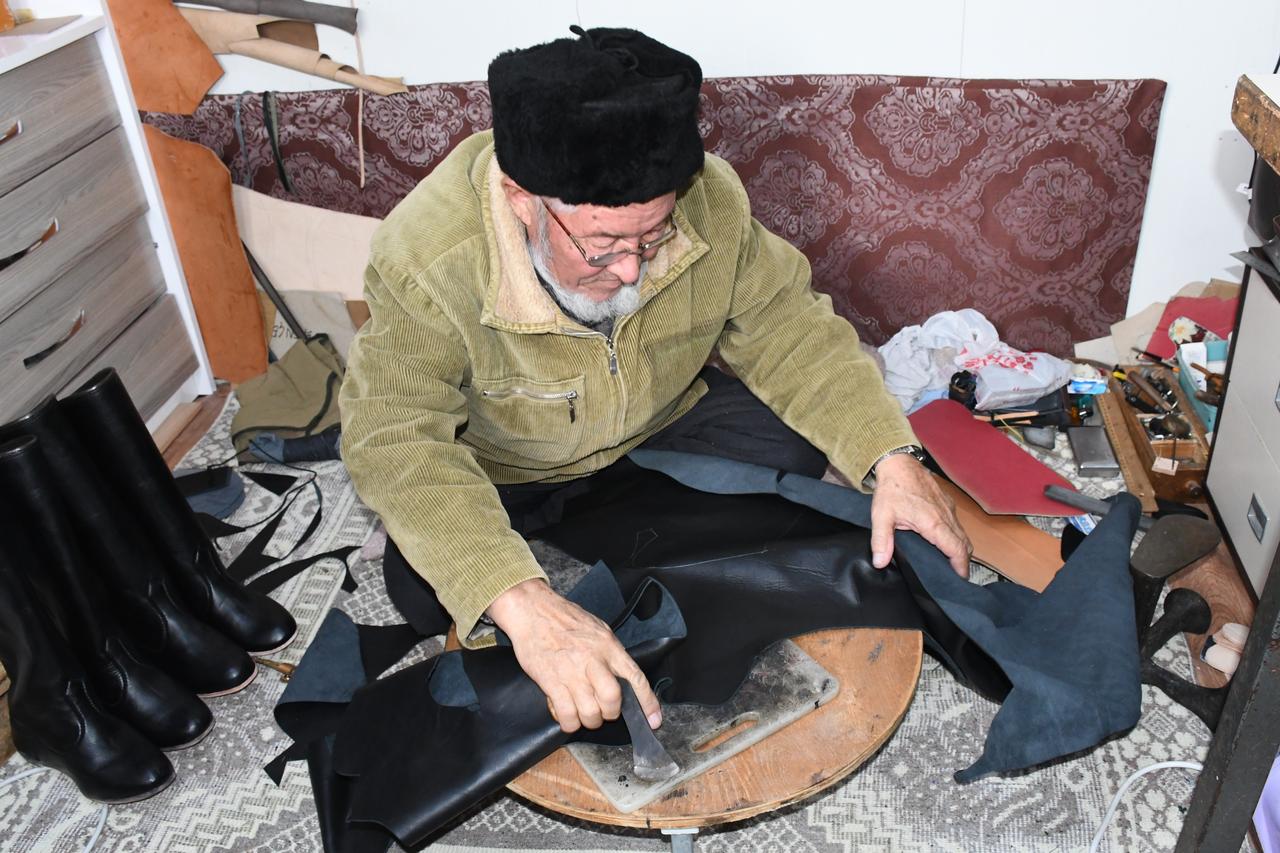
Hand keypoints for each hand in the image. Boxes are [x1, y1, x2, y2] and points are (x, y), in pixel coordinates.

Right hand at [486, 579, 662, 733]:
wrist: (532, 610)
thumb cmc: (564, 619)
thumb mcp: (597, 630)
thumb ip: (610, 654)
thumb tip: (621, 678)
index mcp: (608, 646)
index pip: (635, 678)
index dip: (648, 702)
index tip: (654, 721)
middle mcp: (593, 660)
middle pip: (612, 700)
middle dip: (609, 714)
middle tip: (602, 711)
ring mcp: (571, 672)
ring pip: (590, 713)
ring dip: (588, 720)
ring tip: (582, 713)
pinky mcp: (550, 681)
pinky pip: (566, 715)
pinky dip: (568, 722)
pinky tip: (565, 714)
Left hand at [868, 454, 970, 576]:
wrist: (898, 463)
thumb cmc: (891, 488)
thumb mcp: (881, 516)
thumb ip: (881, 541)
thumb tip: (880, 563)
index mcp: (934, 523)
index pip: (957, 550)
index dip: (961, 567)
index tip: (960, 579)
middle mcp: (946, 516)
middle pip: (964, 544)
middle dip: (963, 561)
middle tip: (956, 575)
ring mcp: (948, 508)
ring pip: (962, 534)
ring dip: (960, 548)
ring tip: (953, 562)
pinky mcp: (946, 502)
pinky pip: (957, 524)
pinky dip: (956, 536)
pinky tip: (945, 541)